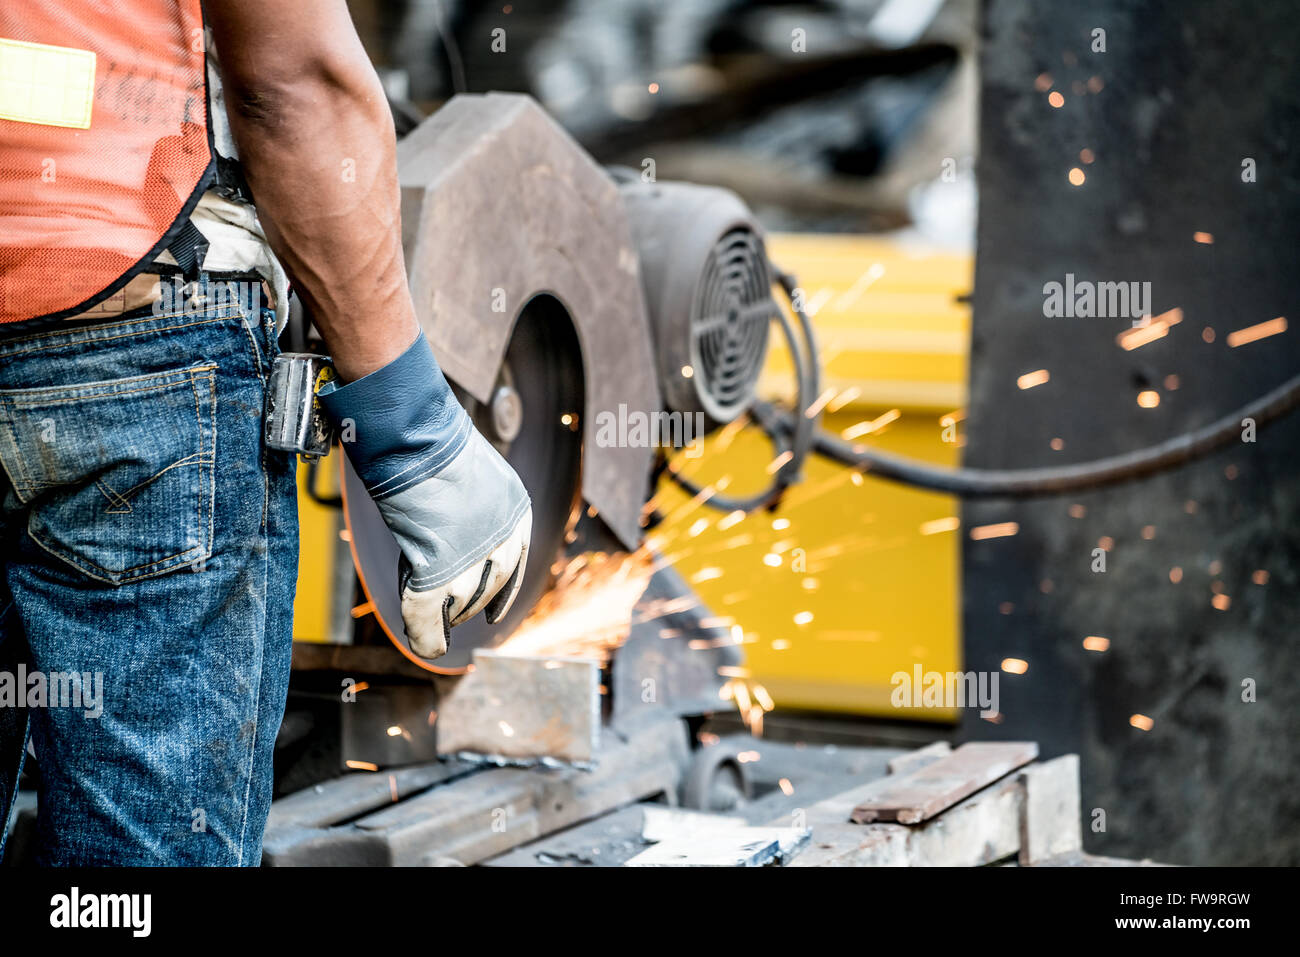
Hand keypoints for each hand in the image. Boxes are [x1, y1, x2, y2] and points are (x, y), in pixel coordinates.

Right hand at [318, 331, 531, 657]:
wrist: (415, 437)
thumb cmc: (431, 445)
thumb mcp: (472, 475)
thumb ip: (474, 509)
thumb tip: (458, 533)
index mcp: (518, 513)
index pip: (516, 567)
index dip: (501, 595)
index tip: (494, 617)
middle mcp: (506, 538)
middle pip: (487, 588)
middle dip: (466, 606)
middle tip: (447, 615)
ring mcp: (475, 558)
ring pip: (459, 604)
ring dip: (443, 617)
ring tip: (427, 622)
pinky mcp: (441, 573)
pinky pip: (430, 616)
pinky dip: (425, 633)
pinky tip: (425, 644)